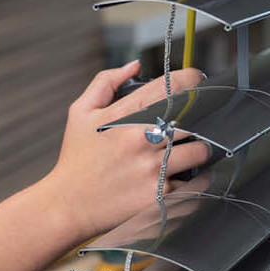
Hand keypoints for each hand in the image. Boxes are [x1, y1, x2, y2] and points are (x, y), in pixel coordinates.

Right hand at [44, 61, 209, 242]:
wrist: (68, 205)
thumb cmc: (76, 158)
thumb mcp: (80, 112)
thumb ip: (105, 82)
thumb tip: (135, 65)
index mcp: (123, 116)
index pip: (169, 87)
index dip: (191, 78)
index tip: (197, 79)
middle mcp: (140, 140)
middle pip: (192, 117)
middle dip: (201, 114)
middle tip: (200, 116)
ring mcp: (152, 170)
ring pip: (200, 151)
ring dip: (201, 147)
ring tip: (193, 147)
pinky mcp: (160, 197)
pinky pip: (198, 183)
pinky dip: (199, 177)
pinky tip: (189, 174)